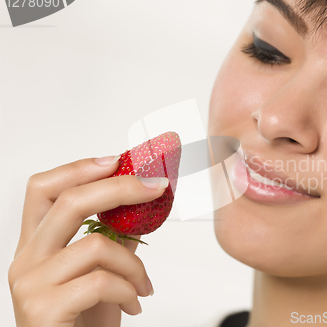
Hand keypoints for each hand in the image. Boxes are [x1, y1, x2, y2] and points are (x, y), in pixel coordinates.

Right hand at [8, 157, 164, 326]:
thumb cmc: (84, 321)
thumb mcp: (100, 274)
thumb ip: (112, 240)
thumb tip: (139, 204)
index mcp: (37, 245)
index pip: (43, 189)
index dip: (78, 168)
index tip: (116, 160)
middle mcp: (26, 259)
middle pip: (68, 201)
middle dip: (120, 188)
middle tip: (156, 187)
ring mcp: (31, 284)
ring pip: (96, 245)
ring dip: (134, 264)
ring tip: (143, 286)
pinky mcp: (44, 308)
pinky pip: (102, 281)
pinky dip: (129, 290)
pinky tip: (134, 304)